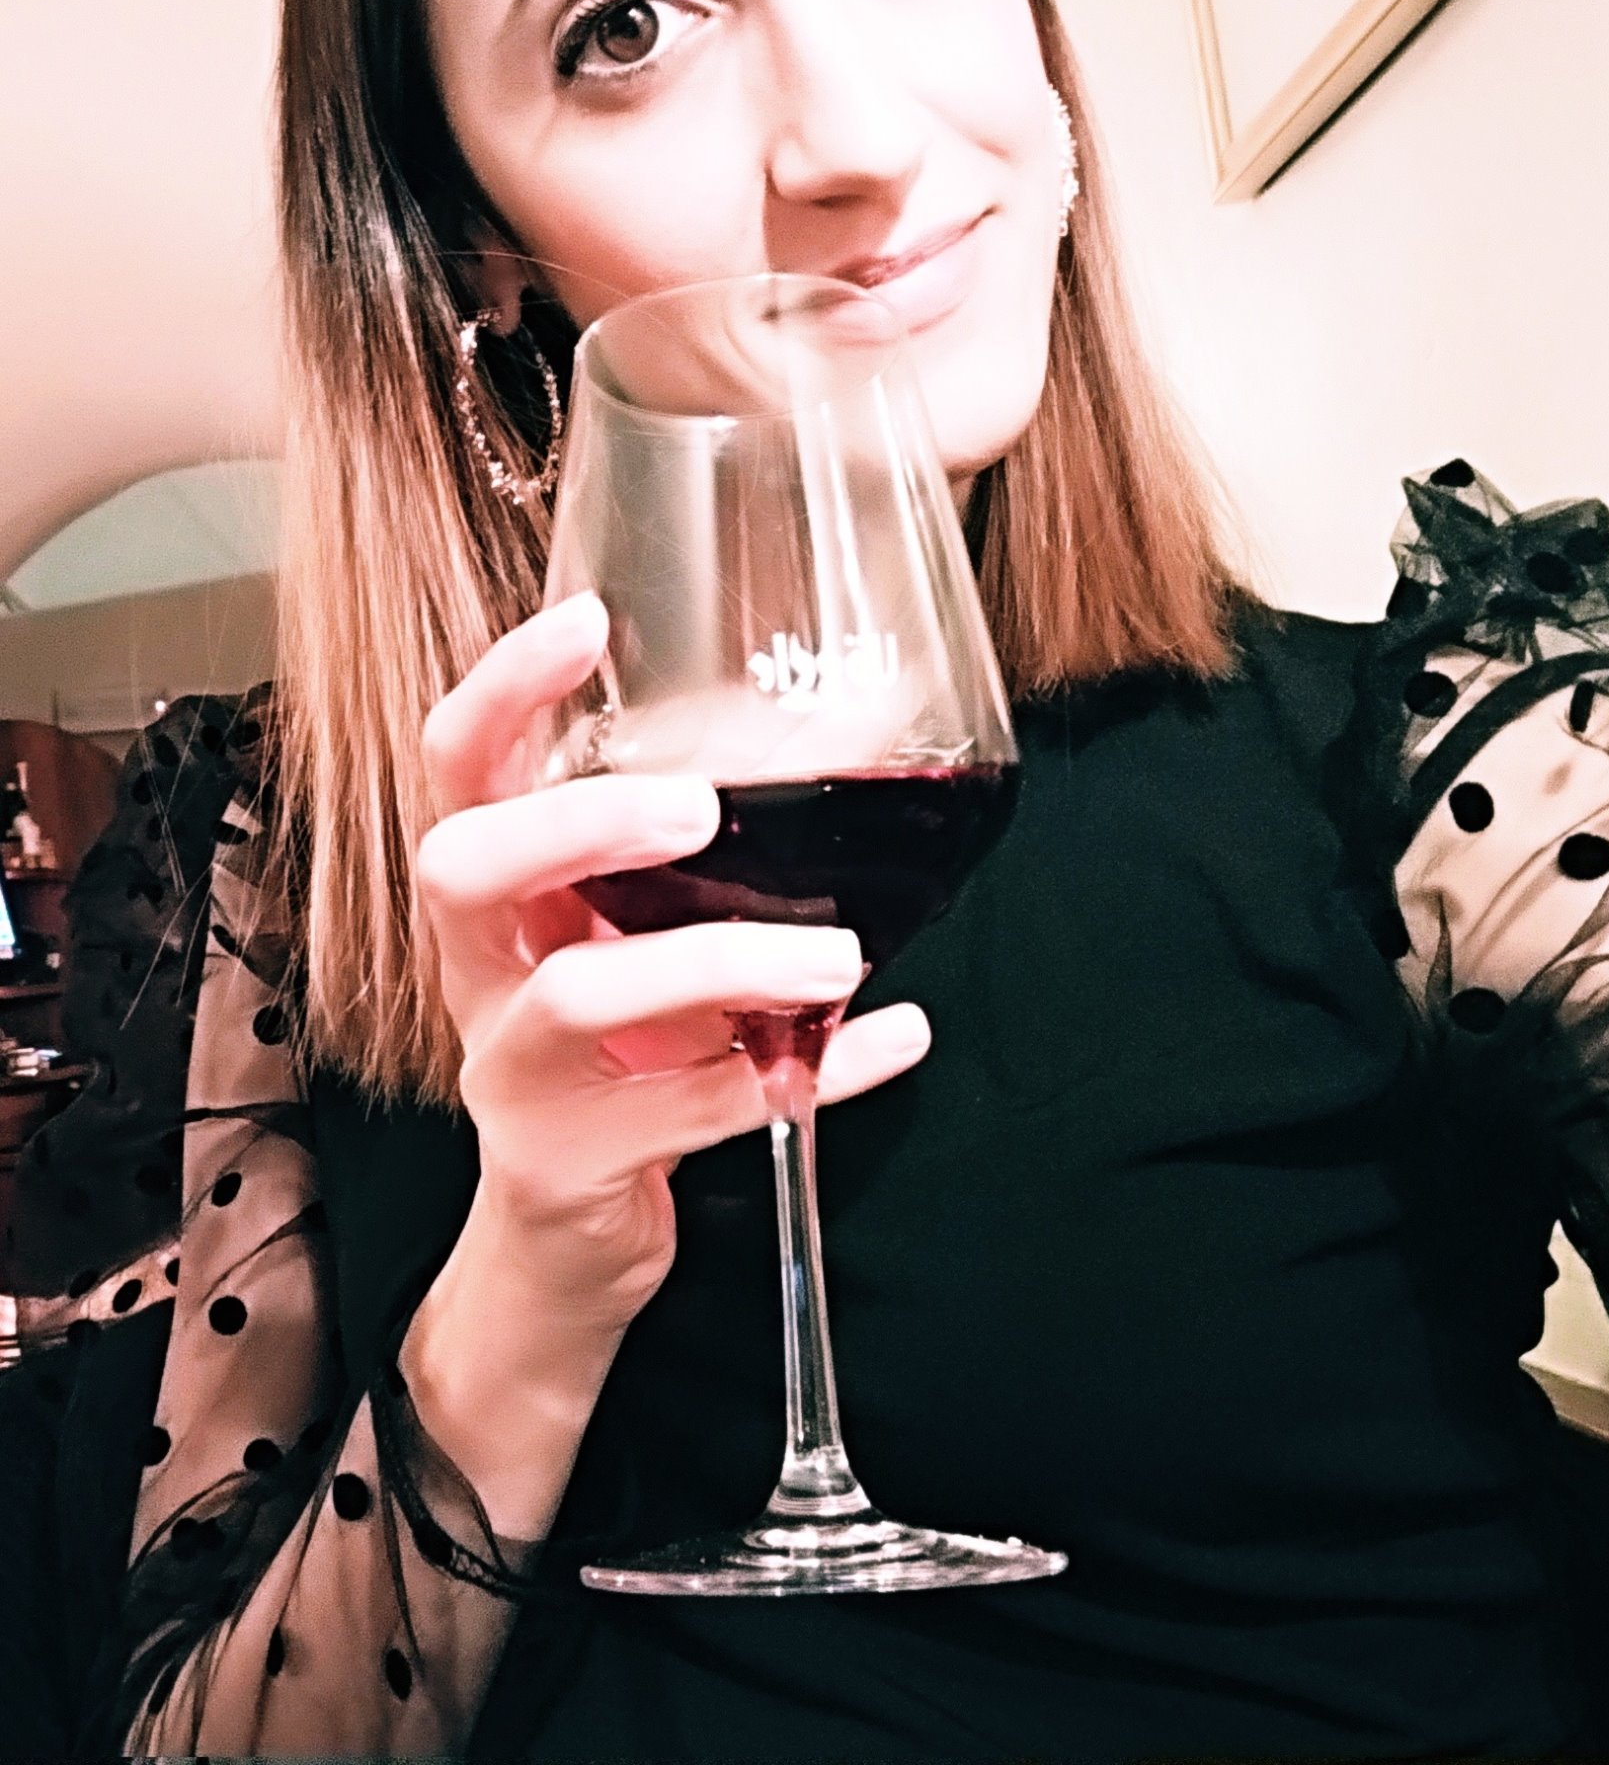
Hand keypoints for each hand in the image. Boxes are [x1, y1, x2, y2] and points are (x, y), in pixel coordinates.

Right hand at [415, 591, 931, 1326]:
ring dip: (719, 961)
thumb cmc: (621, 1065)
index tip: (585, 619)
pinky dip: (802, 1072)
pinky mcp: (565, 1164)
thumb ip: (702, 878)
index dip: (502, 691)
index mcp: (502, 902)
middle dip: (574, 821)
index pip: (459, 770)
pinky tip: (891, 1039)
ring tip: (836, 955)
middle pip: (461, 864)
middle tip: (695, 809)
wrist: (568, 1245)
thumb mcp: (642, 954)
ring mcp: (512, 1074)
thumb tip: (853, 762)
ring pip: (576, 993)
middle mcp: (483, 973)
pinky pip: (684, 1112)